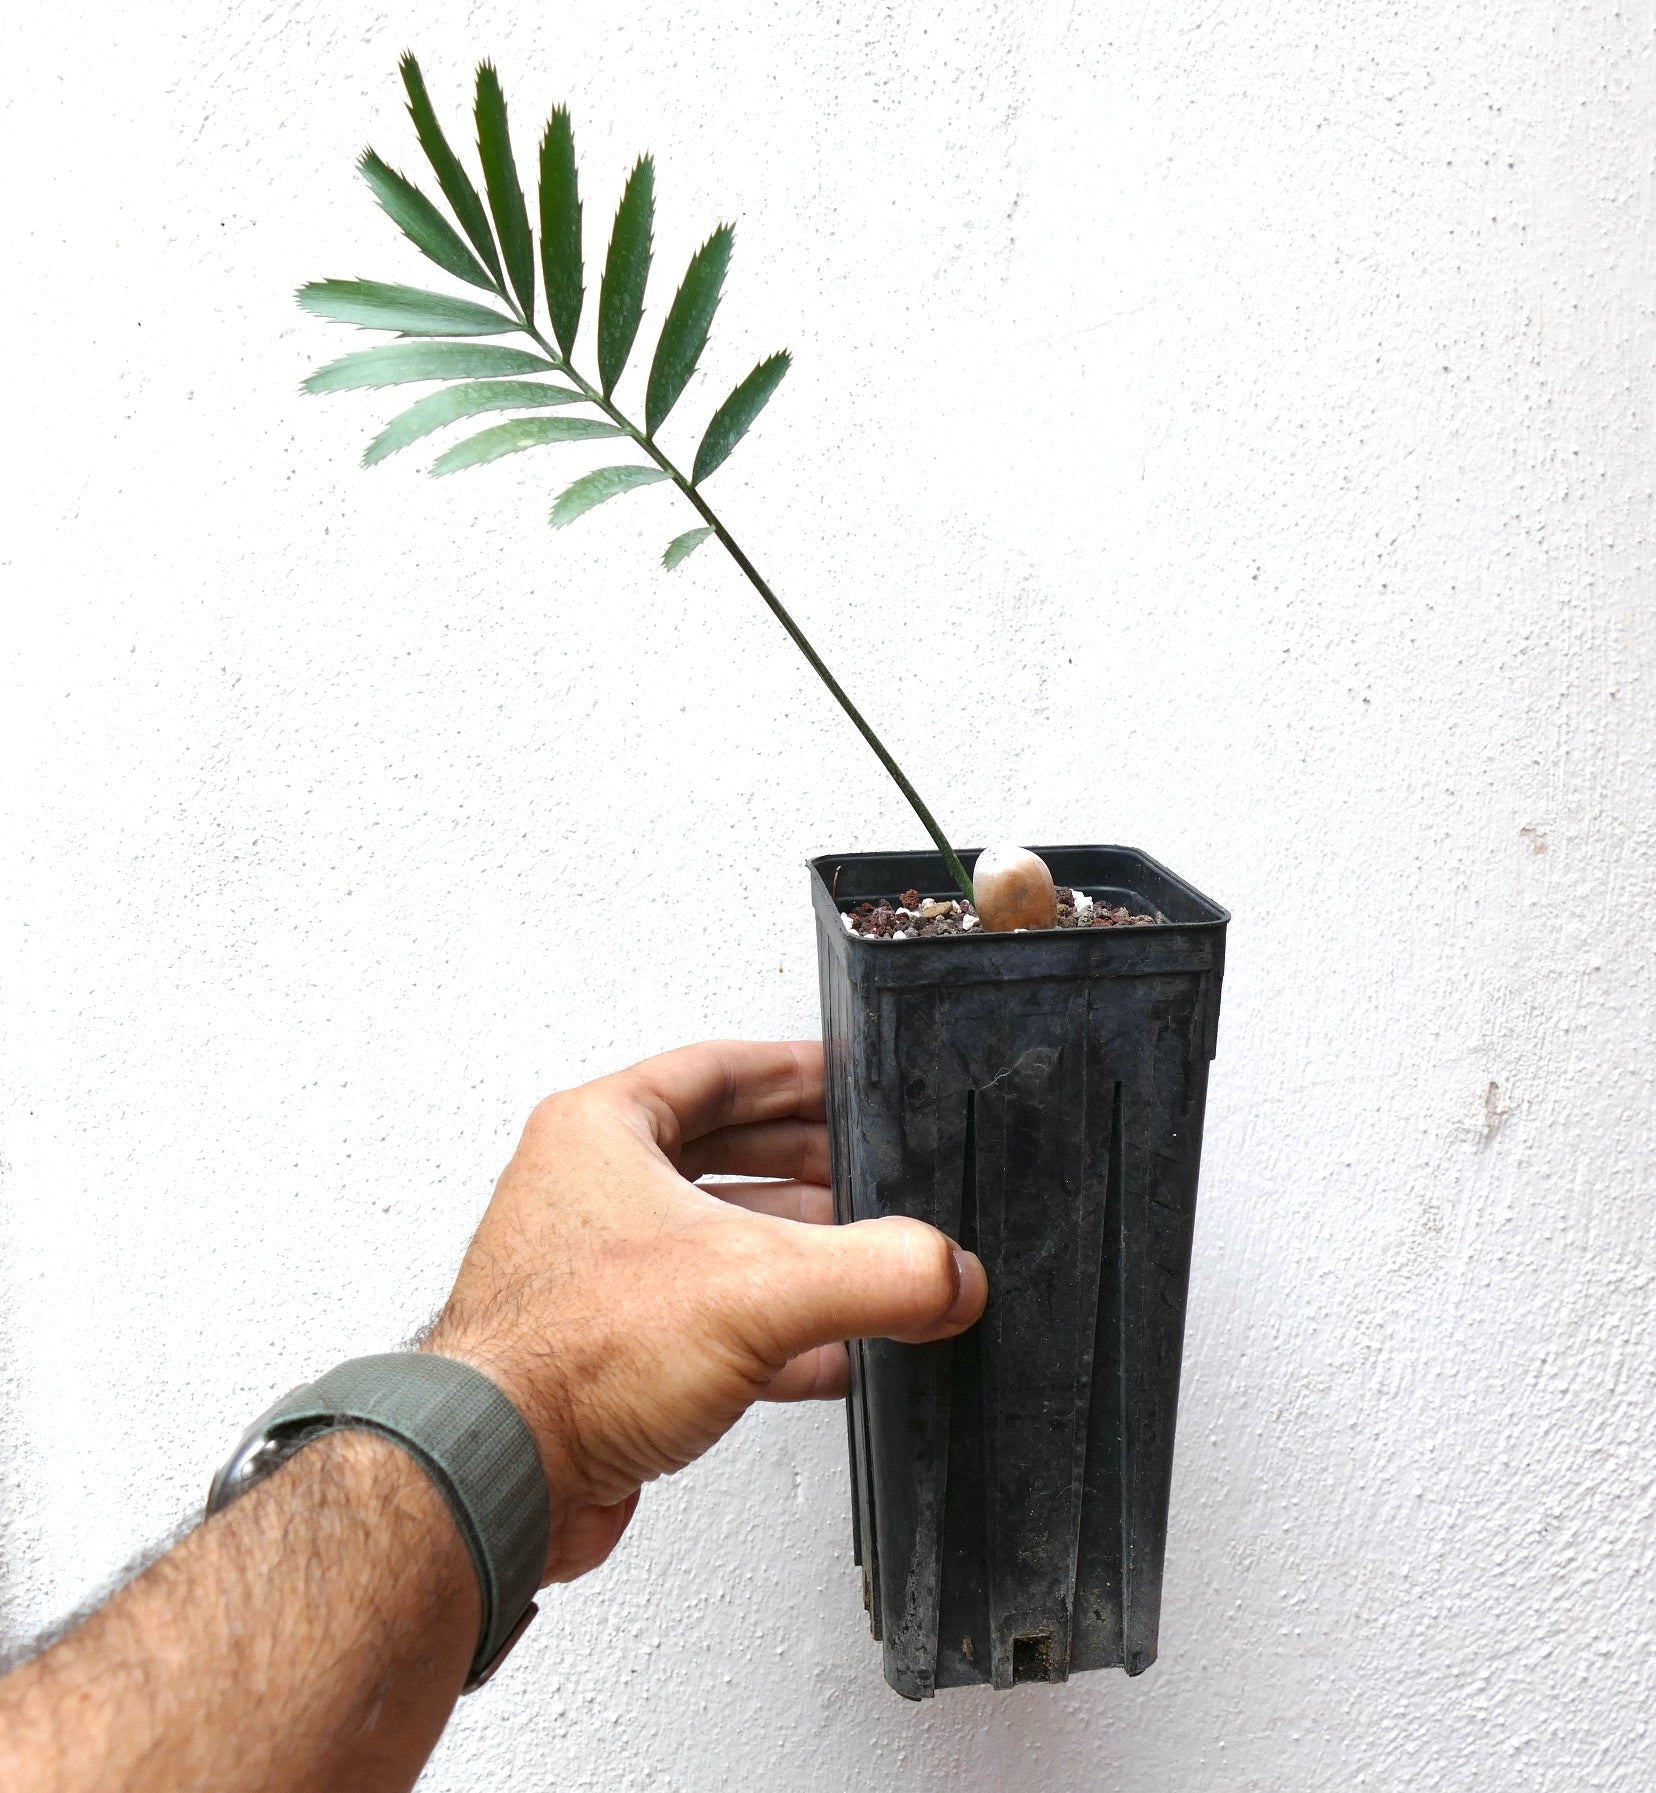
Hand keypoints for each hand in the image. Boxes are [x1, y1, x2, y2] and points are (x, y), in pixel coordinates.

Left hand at [423, 1040, 986, 1582]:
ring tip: (867, 1257)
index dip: (796, 1072)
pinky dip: (776, 1333)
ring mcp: (598, 1274)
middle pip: (724, 1152)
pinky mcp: (611, 1352)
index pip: (719, 1070)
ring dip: (796, 1250)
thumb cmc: (563, 1359)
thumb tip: (949, 1273)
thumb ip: (876, 1271)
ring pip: (718, 1240)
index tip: (851, 1078)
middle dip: (810, 1164)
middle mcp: (591, 1192)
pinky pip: (711, 1321)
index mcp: (603, 1131)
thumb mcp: (757, 1288)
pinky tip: (832, 1356)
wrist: (499, 1481)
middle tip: (875, 1171)